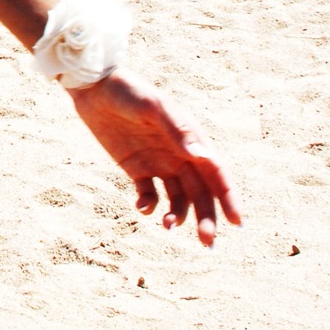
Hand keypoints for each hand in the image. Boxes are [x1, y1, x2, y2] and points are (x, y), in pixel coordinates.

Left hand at [65, 68, 240, 246]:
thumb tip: (204, 157)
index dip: (229, 197)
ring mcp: (158, 162)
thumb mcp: (153, 106)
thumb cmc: (128, 90)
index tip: (237, 223)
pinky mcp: (136, 168)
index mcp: (191, 139)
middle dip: (207, 218)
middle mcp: (180, 154)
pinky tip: (142, 207)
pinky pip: (149, 194)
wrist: (92, 86)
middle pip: (201, 193)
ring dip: (179, 216)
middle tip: (207, 243)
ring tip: (167, 226)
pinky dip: (149, 205)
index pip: (217, 172)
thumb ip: (178, 131)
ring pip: (178, 198)